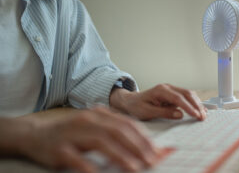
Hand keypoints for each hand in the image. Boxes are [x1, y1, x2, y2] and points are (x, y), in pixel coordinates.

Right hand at [8, 107, 159, 172]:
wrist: (36, 134)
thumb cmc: (72, 133)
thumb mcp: (95, 128)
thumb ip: (116, 133)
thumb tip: (145, 147)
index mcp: (99, 114)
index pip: (127, 124)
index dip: (144, 137)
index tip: (159, 150)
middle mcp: (87, 120)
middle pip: (117, 131)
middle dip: (138, 146)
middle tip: (152, 161)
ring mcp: (73, 133)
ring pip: (101, 142)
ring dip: (120, 156)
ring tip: (135, 168)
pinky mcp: (59, 149)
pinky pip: (76, 159)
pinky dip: (90, 166)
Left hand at [110, 84, 206, 120]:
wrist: (130, 101)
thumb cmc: (136, 106)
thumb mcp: (147, 112)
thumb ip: (163, 113)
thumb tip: (179, 114)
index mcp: (161, 90)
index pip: (178, 98)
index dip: (189, 107)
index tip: (196, 115)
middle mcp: (167, 88)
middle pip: (186, 93)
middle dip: (196, 105)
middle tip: (202, 116)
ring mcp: (171, 90)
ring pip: (188, 94)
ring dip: (197, 104)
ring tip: (203, 114)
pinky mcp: (173, 95)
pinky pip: (186, 98)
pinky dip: (193, 103)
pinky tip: (199, 110)